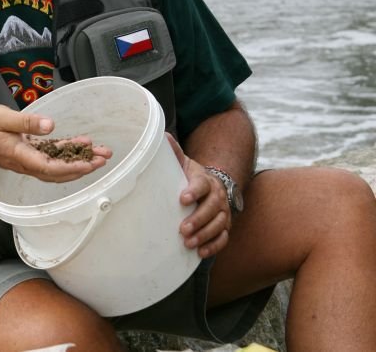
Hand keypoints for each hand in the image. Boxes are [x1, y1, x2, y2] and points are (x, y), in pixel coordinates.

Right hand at [0, 105, 111, 182]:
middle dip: (83, 167)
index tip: (89, 164)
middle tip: (103, 158)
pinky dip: (68, 151)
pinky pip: (52, 156)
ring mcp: (28, 159)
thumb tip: (50, 125)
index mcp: (20, 155)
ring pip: (58, 165)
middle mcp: (26, 162)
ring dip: (79, 160)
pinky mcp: (30, 152)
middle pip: (59, 172)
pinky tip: (82, 143)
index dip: (71, 168)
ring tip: (100, 153)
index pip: (49, 168)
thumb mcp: (2, 118)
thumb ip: (26, 122)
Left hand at [167, 135, 230, 257]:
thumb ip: (174, 152)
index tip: (182, 198)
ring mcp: (223, 212)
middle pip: (212, 207)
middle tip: (183, 229)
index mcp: (205, 179)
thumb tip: (162, 136)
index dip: (194, 191)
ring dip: (204, 234)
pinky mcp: (225, 226)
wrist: (211, 186)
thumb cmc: (190, 176)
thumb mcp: (183, 163)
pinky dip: (214, 246)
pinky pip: (224, 238)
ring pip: (219, 224)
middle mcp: (217, 196)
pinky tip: (201, 252)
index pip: (202, 184)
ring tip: (188, 243)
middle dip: (198, 219)